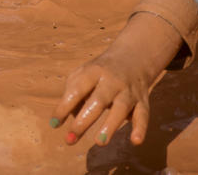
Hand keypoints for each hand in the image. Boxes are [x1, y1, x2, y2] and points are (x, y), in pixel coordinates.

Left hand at [50, 12, 182, 146]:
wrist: (133, 56)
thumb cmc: (100, 71)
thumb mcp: (84, 73)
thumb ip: (73, 93)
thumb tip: (64, 118)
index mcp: (94, 72)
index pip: (77, 89)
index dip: (64, 106)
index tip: (54, 124)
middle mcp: (112, 81)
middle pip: (98, 99)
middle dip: (84, 120)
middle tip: (71, 138)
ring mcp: (128, 91)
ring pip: (121, 107)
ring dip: (110, 125)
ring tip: (99, 142)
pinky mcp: (142, 101)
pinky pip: (143, 115)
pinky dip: (140, 128)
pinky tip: (135, 141)